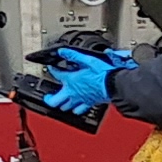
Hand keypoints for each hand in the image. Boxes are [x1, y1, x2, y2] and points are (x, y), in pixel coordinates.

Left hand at [12, 43, 127, 130]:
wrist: (115, 85)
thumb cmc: (103, 74)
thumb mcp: (88, 60)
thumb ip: (73, 55)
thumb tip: (62, 51)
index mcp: (71, 80)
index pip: (56, 75)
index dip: (52, 70)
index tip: (51, 68)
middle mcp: (73, 92)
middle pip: (55, 101)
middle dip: (49, 99)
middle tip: (47, 96)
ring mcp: (80, 99)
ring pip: (66, 107)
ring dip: (62, 104)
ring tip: (60, 102)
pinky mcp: (89, 103)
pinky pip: (79, 110)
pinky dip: (76, 110)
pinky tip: (76, 108)